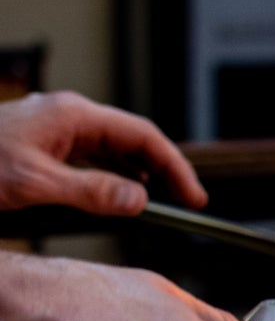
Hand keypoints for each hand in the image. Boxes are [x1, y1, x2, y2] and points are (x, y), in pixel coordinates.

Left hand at [0, 92, 206, 216]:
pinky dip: (109, 180)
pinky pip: (89, 160)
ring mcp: (54, 130)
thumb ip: (91, 192)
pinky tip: (114, 199)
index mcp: (73, 115)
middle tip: (185, 204)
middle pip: (131, 141)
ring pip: (111, 151)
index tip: (194, 197)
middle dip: (161, 170)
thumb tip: (139, 200)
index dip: (174, 166)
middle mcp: (68, 116)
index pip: (141, 136)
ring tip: (157, 205)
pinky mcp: (42, 146)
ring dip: (136, 177)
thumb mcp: (34, 185)